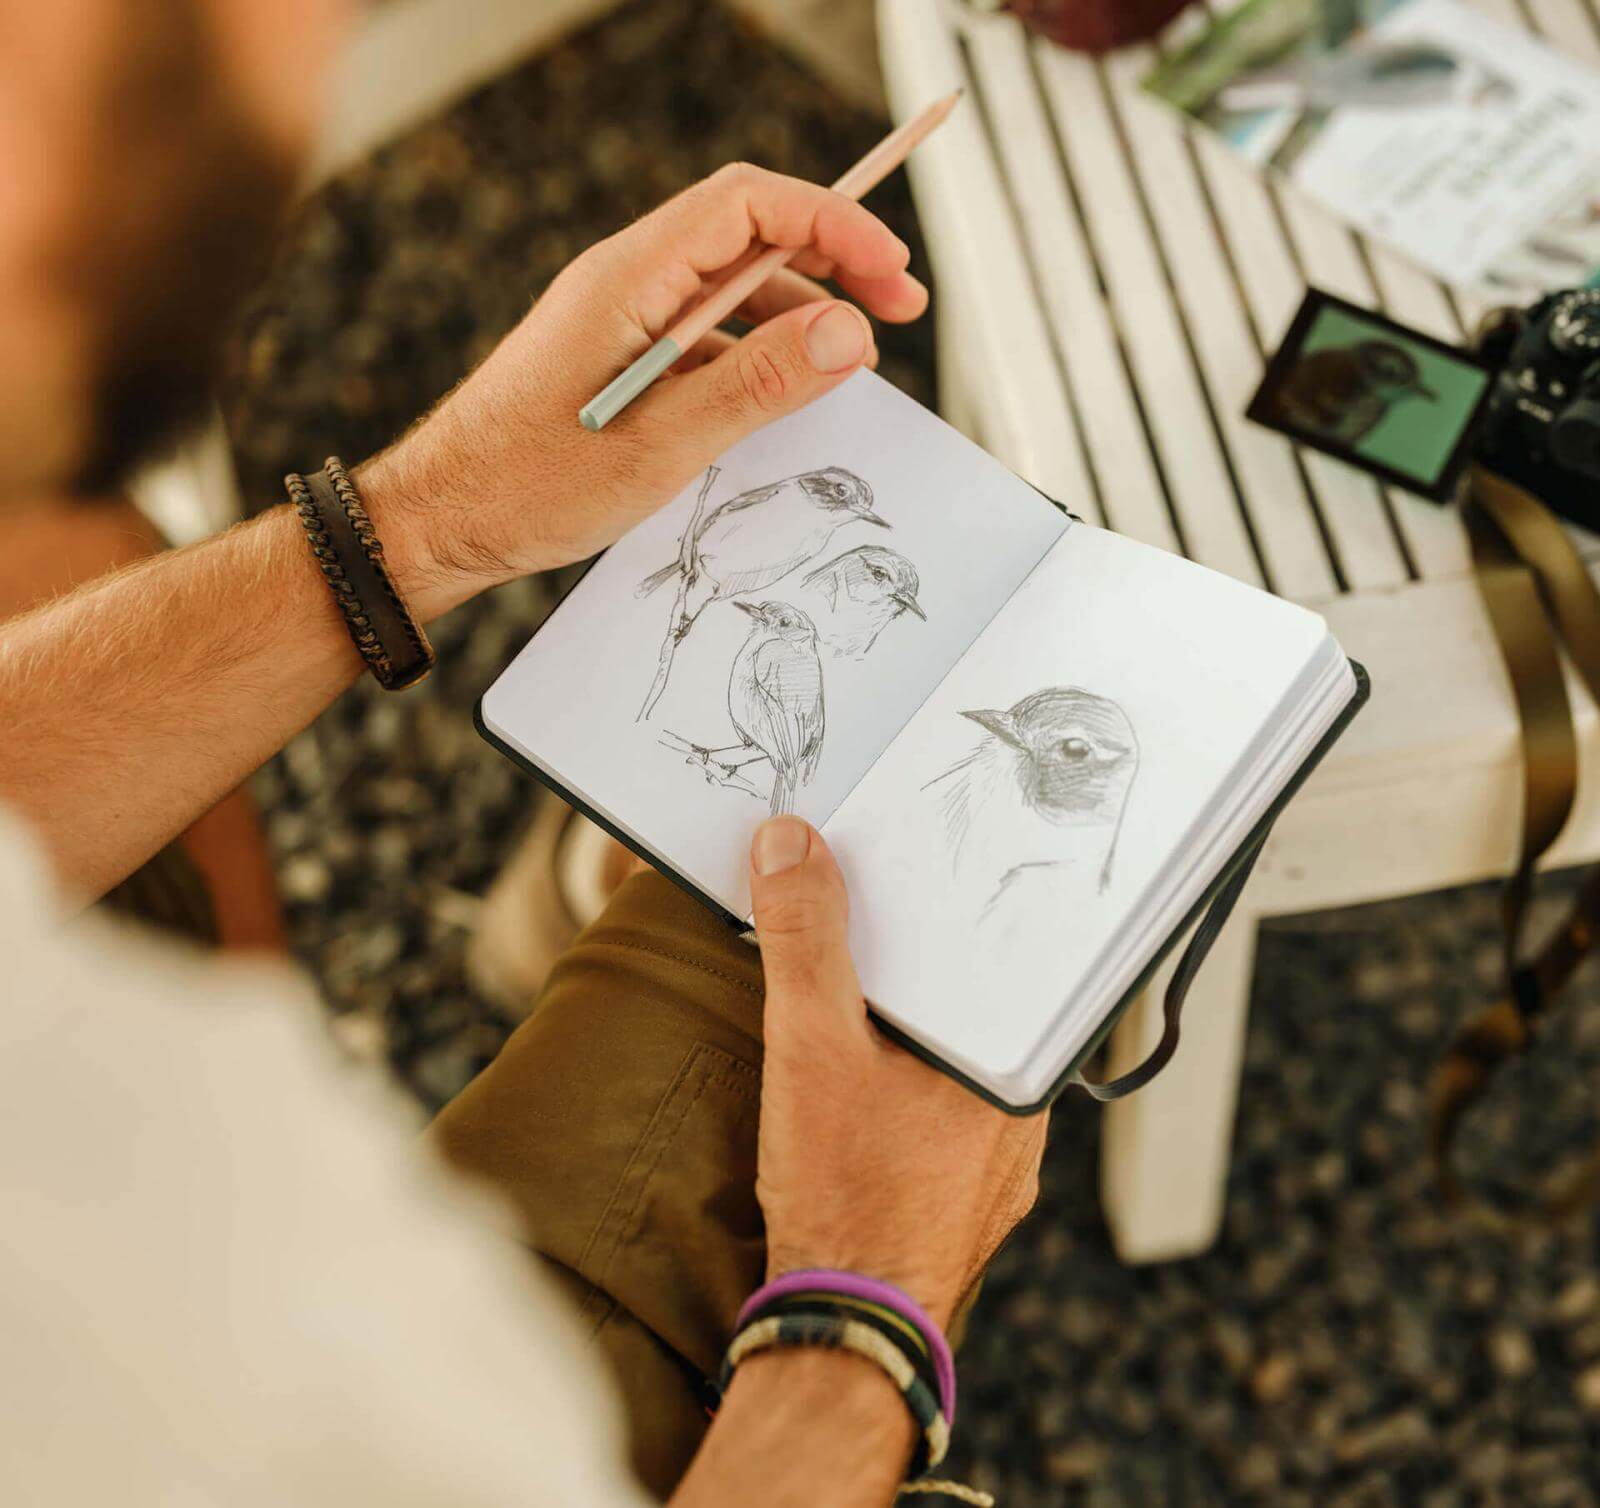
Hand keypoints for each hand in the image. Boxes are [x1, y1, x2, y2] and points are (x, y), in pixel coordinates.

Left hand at [359, 163, 926, 618]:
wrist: (443, 518)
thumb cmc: (530, 486)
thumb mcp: (662, 444)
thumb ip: (758, 384)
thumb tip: (848, 334)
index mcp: (628, 278)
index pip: (750, 205)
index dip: (833, 224)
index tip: (891, 272)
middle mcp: (625, 279)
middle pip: (749, 230)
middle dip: (834, 258)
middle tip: (899, 307)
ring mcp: (620, 313)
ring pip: (732, 281)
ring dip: (801, 305)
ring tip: (854, 357)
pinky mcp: (618, 351)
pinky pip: (705, 326)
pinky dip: (758, 345)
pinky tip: (786, 389)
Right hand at [748, 816, 1047, 1330]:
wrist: (845, 1333)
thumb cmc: (845, 1194)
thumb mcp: (812, 1044)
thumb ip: (802, 940)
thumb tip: (789, 847)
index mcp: (1012, 1067)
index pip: (999, 958)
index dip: (952, 912)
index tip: (911, 875)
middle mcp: (1023, 1118)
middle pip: (976, 1011)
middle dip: (920, 972)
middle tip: (867, 931)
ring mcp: (1001, 1168)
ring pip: (959, 1071)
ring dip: (910, 1039)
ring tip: (854, 1010)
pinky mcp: (967, 1204)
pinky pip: (945, 1122)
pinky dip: (905, 1096)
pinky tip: (858, 1099)